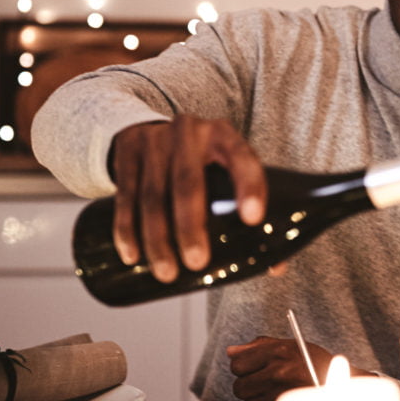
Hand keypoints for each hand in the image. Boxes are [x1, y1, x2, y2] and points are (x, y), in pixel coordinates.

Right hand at [109, 116, 266, 280]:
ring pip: (153, 195)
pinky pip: (125, 196)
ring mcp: (154, 141)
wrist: (150, 129)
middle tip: (197, 262)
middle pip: (188, 183)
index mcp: (224, 136)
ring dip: (157, 238)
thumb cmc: (199, 161)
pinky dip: (127, 229)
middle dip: (191, 226)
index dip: (249, 187)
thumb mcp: (224, 171)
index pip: (242, 158)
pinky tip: (132, 254)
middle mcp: (189, 133)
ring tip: (167, 272)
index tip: (253, 219)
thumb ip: (246, 211)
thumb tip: (274, 266)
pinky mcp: (127, 152)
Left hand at [227, 335, 350, 400]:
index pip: (238, 363)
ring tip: (271, 397)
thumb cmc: (316, 364)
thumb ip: (259, 346)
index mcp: (279, 351)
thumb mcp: (291, 346)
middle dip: (248, 388)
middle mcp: (278, 371)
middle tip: (264, 386)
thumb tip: (231, 351)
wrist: (342, 385)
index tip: (253, 372)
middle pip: (239, 386)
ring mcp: (280, 393)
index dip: (244, 369)